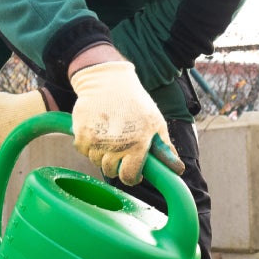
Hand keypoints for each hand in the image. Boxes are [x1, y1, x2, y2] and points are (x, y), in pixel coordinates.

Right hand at [70, 60, 183, 184]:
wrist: (107, 81)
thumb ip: (164, 147)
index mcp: (137, 144)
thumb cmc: (135, 102)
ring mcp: (96, 141)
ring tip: (109, 136)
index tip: (133, 171)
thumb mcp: (155, 122)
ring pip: (96, 161)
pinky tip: (97, 130)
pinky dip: (88, 145)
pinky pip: (83, 150)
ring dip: (101, 154)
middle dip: (116, 165)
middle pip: (110, 171)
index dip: (132, 177)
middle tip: (120, 150)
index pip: (129, 177)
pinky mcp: (81, 135)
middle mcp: (116, 146)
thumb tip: (177, 169)